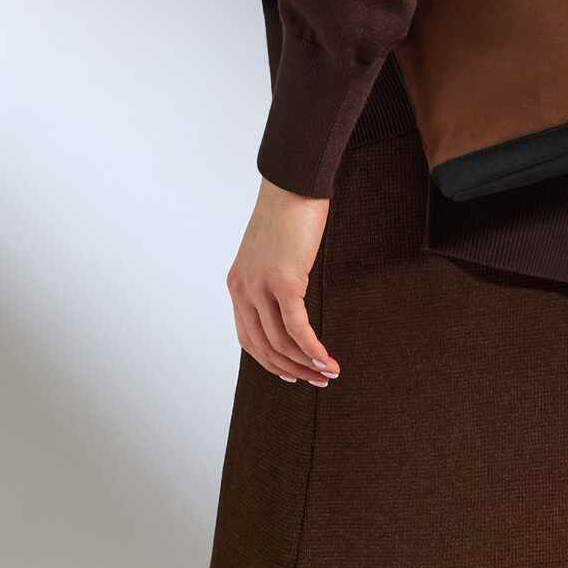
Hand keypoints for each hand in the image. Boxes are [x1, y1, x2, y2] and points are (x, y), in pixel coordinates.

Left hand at [228, 177, 338, 386]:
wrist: (293, 186)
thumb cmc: (288, 215)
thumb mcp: (272, 255)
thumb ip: (272, 282)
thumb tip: (290, 304)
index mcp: (237, 285)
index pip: (248, 338)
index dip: (270, 362)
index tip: (293, 372)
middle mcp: (242, 290)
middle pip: (263, 347)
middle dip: (292, 369)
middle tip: (317, 381)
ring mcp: (260, 287)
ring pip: (281, 342)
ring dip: (307, 363)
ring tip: (329, 372)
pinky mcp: (284, 282)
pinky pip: (298, 327)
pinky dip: (313, 348)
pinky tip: (327, 359)